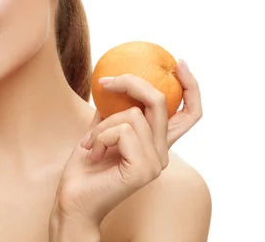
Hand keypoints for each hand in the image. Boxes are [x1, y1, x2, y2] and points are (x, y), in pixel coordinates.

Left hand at [51, 59, 201, 230]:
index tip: (178, 63)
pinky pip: (123, 130)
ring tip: (91, 144)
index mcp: (157, 144)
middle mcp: (162, 153)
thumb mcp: (101, 129)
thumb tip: (115, 79)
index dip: (191, 86)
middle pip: (162, 101)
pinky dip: (101, 135)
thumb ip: (114, 109)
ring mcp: (156, 162)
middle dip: (132, 83)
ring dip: (102, 124)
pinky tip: (93, 153)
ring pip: (133, 115)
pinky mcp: (144, 169)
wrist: (73, 200)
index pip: (189, 114)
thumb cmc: (86, 167)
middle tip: (106, 82)